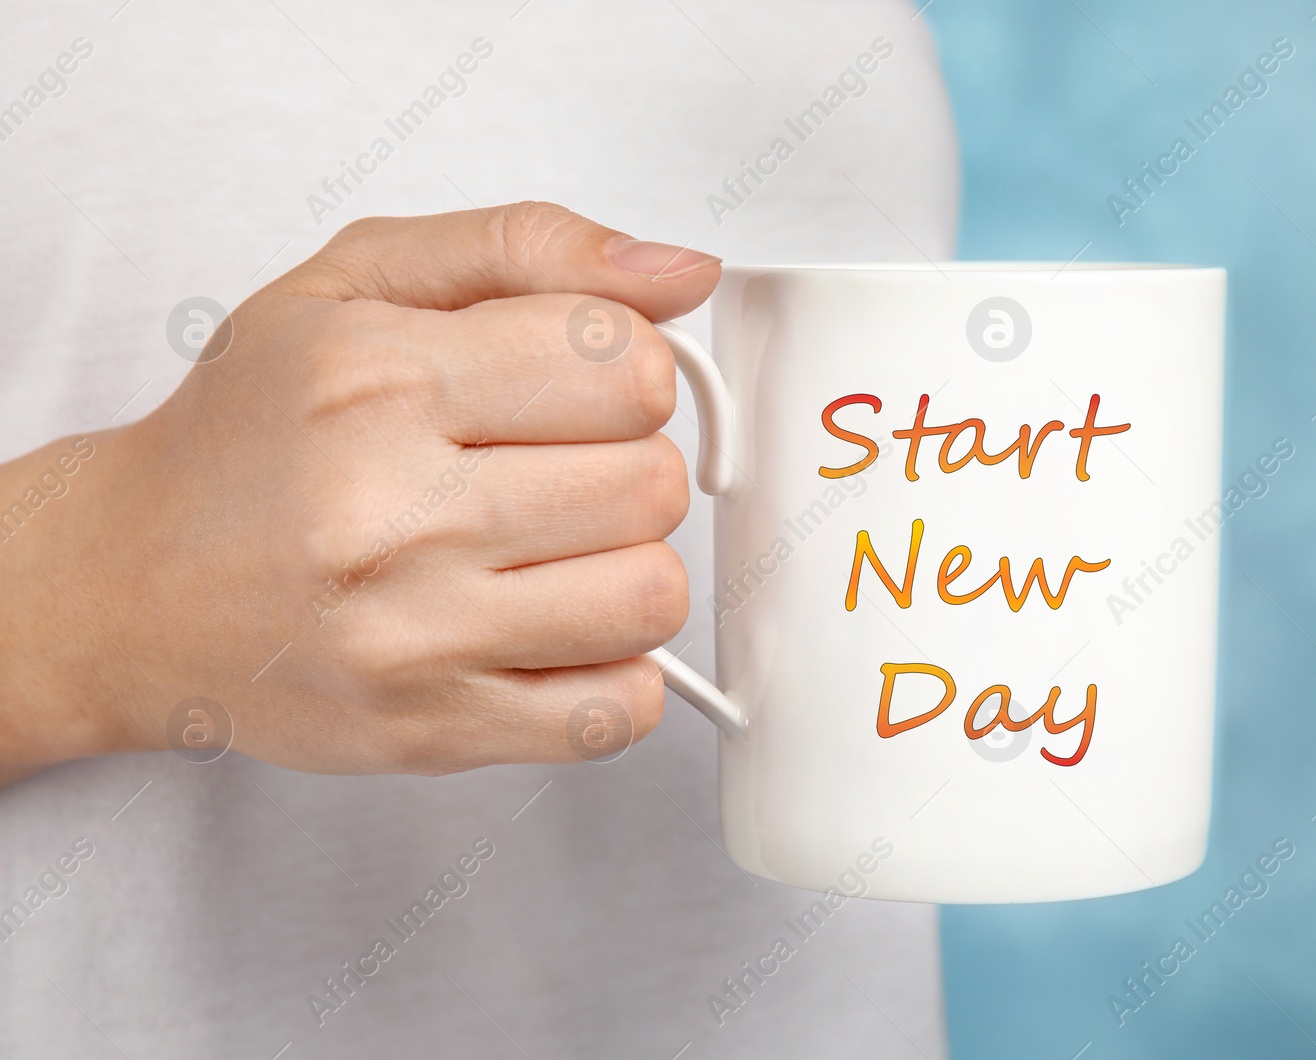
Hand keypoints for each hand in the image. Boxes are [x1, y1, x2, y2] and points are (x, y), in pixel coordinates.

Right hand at [0, 202, 719, 777]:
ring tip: (554, 550)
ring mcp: (413, 635)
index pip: (624, 362)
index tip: (578, 386)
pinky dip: (619, 672)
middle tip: (553, 470)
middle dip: (628, 465)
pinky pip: (619, 710)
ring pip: (650, 595)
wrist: (128, 585)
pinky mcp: (432, 731)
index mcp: (380, 376)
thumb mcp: (359, 281)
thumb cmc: (251, 430)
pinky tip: (555, 630)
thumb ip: (530, 246)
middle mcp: (392, 511)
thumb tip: (685, 273)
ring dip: (629, 567)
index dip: (628, 368)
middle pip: (651, 482)